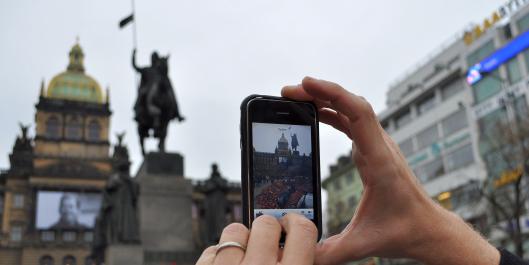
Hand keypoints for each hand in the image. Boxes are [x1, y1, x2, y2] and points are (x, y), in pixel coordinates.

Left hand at [196, 214, 317, 264]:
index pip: (302, 230)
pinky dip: (219, 258)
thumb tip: (305, 245)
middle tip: (266, 248)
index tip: (292, 225)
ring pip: (235, 231)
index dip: (297, 224)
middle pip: (266, 224)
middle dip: (267, 232)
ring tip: (243, 262)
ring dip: (241, 243)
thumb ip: (300, 263)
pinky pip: (211, 249)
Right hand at [282, 77, 499, 264]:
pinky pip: (353, 121)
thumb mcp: (364, 244)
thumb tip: (300, 255)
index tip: (306, 84)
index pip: (358, 113)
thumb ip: (330, 251)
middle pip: (351, 103)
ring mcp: (378, 145)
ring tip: (296, 98)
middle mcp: (380, 146)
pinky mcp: (375, 150)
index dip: (332, 94)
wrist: (428, 228)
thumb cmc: (403, 231)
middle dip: (319, 92)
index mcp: (379, 160)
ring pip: (352, 109)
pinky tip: (317, 114)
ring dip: (325, 100)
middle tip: (288, 92)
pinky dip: (333, 112)